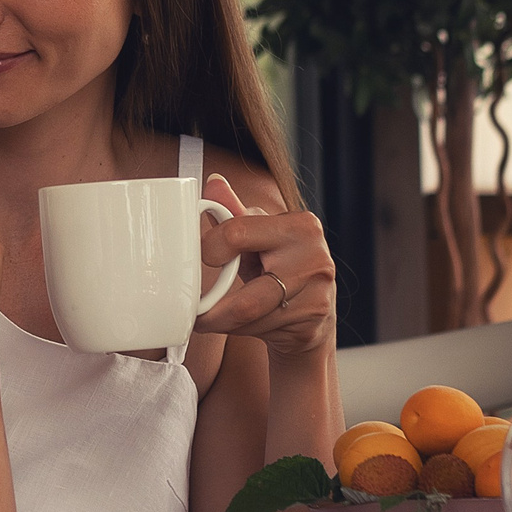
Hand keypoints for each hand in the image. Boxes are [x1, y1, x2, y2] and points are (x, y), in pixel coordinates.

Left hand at [191, 172, 336, 356]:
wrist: (314, 312)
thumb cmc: (283, 266)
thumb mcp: (261, 236)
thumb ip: (235, 212)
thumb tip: (213, 183)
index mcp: (300, 226)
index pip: (237, 233)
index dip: (210, 249)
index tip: (200, 258)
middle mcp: (313, 257)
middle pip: (246, 288)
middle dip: (212, 305)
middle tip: (196, 307)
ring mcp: (315, 293)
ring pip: (249, 312)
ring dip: (221, 319)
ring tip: (207, 318)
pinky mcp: (310, 321)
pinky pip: (260, 328)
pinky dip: (239, 329)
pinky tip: (234, 324)